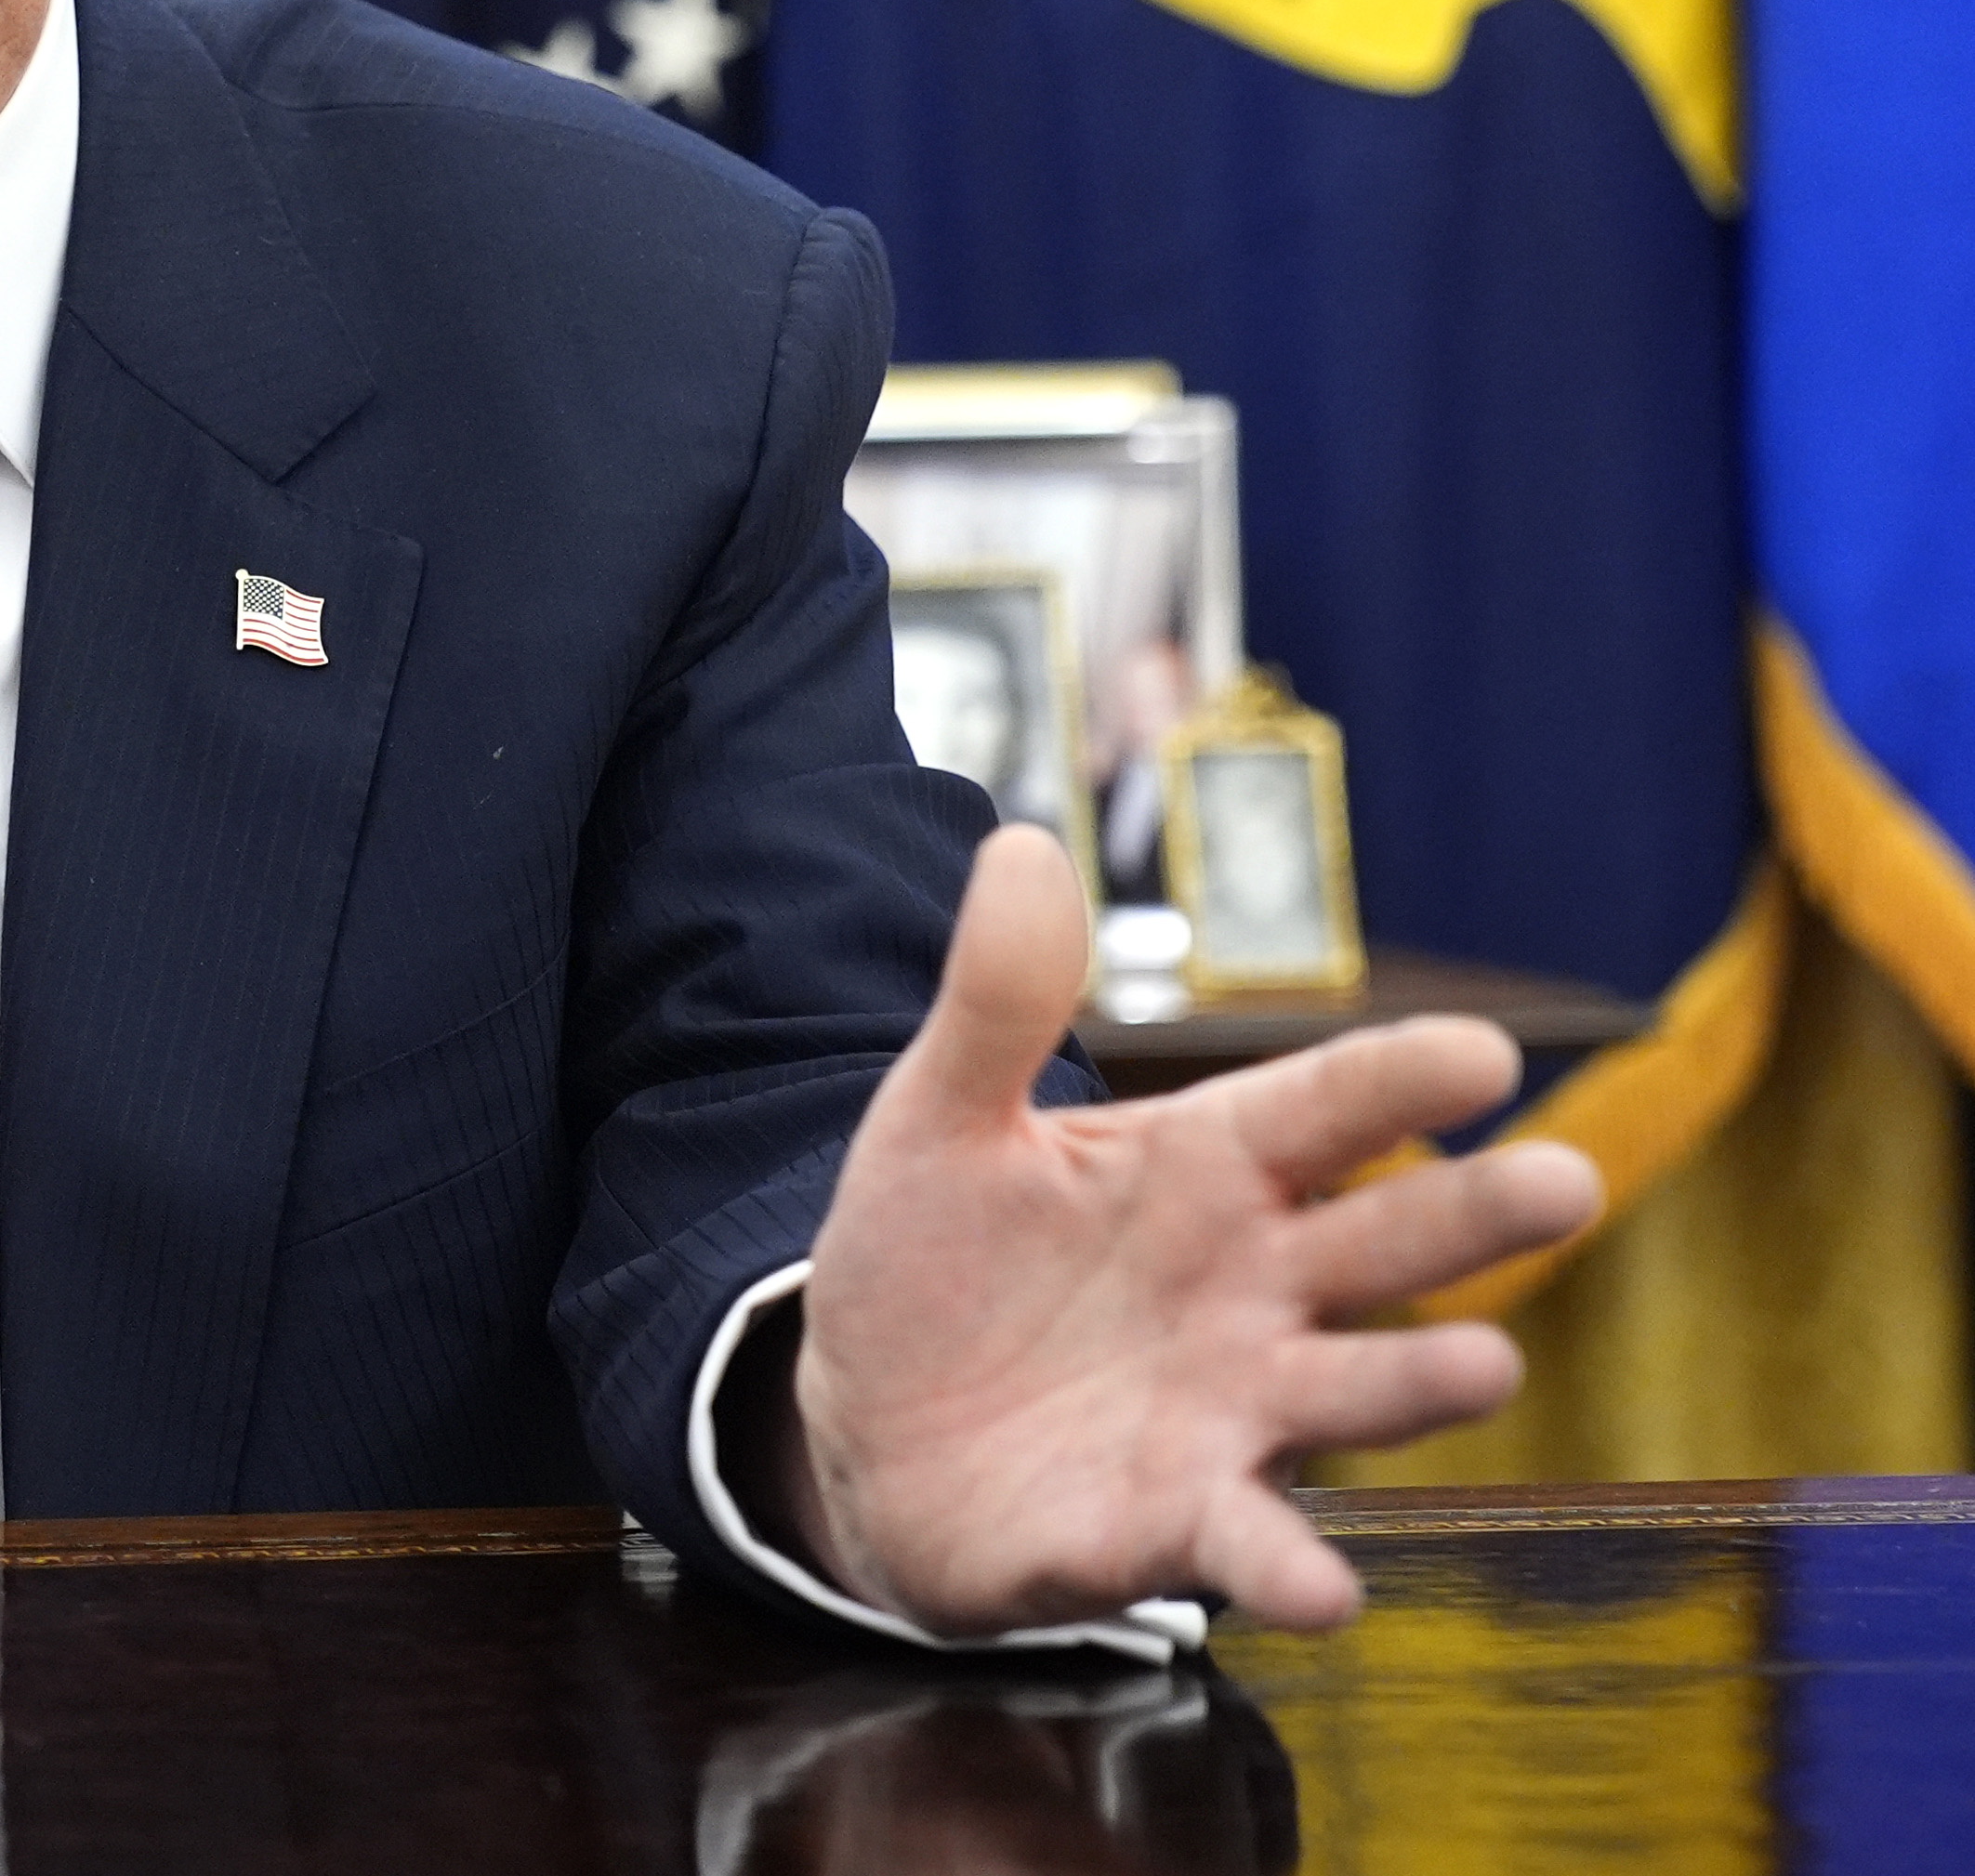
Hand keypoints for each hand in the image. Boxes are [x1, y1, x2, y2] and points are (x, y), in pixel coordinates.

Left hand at [775, 824, 1602, 1633]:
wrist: (863, 1423)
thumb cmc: (934, 1259)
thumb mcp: (939, 1116)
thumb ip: (993, 999)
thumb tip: (1015, 841)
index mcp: (1206, 1168)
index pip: (1323, 1107)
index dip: (1398, 1078)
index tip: (1485, 1050)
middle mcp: (1253, 1288)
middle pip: (1385, 1241)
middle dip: (1478, 1214)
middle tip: (1569, 1179)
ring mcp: (1231, 1408)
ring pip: (1353, 1390)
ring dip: (1420, 1384)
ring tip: (1487, 1366)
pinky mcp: (1177, 1519)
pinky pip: (1252, 1542)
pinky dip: (1292, 1567)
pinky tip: (1325, 1590)